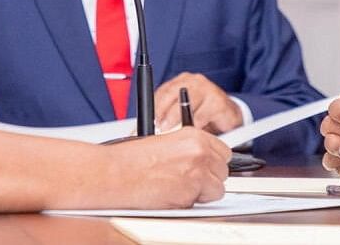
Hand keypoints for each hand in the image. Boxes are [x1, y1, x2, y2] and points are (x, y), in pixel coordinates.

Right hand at [105, 127, 230, 206]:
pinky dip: (188, 204)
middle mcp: (199, 152)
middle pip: (223, 171)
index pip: (223, 152)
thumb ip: (188, 151)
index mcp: (193, 136)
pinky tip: (170, 195)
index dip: (213, 163)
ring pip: (217, 190)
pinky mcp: (190, 193)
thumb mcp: (165, 143)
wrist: (116, 173)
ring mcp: (197, 173)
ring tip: (177, 188)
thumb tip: (201, 162)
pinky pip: (200, 204)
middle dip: (209, 179)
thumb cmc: (131, 160)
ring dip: (201, 193)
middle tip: (188, 181)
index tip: (207, 169)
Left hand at [154, 72, 242, 132]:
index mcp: (183, 80)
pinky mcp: (218, 102)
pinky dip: (195, 126)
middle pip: (174, 93)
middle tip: (160, 127)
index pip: (164, 90)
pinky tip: (191, 132)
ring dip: (178, 120)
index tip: (151, 120)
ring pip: (188, 104)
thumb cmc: (203, 113)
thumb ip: (169, 114)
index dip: (155, 105)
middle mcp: (195, 81)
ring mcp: (208, 89)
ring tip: (173, 131)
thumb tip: (150, 127)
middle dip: (165, 112)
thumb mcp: (184, 110)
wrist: (228, 115)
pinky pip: (202, 116)